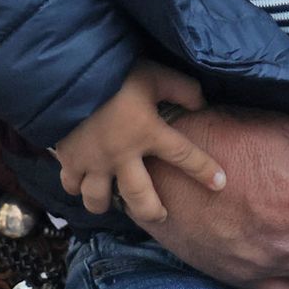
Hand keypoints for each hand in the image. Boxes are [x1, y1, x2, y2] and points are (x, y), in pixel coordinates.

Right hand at [53, 59, 223, 221]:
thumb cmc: (117, 72)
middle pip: (140, 197)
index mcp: (148, 132)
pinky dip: (77, 187)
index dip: (204, 170)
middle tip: (161, 216)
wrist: (68, 74)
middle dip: (153, 211)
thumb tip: (201, 104)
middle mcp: (122, 154)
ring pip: (99, 199)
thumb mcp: (155, 74)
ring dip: (108, 204)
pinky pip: (71, 185)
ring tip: (115, 202)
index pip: (184, 155)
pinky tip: (83, 184)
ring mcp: (93, 161)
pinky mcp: (68, 159)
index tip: (220, 184)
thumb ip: (182, 89)